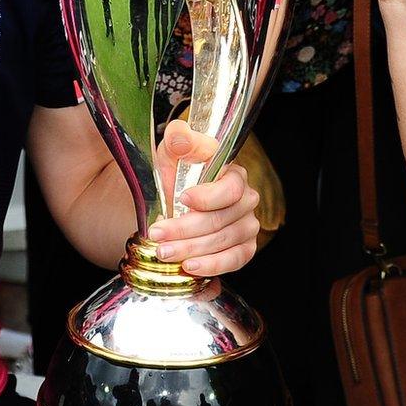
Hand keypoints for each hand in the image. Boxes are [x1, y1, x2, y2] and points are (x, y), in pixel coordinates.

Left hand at [145, 122, 260, 277]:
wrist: (174, 202)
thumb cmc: (177, 176)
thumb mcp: (172, 153)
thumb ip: (178, 140)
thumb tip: (182, 137)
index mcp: (234, 175)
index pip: (230, 189)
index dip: (207, 197)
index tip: (181, 199)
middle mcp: (246, 200)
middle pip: (221, 220)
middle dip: (186, 230)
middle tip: (158, 235)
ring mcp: (247, 226)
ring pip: (224, 242)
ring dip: (192, 250)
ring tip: (165, 253)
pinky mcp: (244, 248)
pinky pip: (234, 260)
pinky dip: (212, 266)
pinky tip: (190, 267)